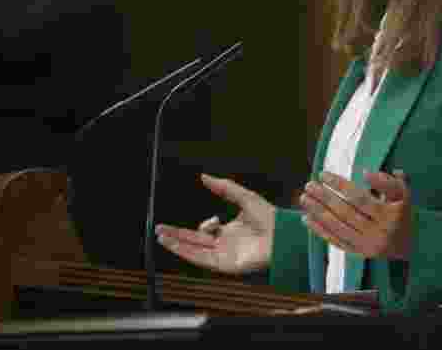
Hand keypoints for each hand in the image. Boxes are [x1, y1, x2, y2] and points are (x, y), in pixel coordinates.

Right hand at [156, 174, 274, 274]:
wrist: (282, 233)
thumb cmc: (269, 216)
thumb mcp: (243, 196)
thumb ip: (223, 187)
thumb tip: (204, 176)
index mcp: (229, 232)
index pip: (206, 232)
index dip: (203, 226)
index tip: (212, 221)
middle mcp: (224, 245)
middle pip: (194, 241)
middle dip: (176, 236)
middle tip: (159, 230)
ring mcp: (224, 255)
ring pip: (194, 251)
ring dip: (176, 244)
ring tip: (160, 237)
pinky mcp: (225, 264)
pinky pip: (201, 259)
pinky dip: (186, 253)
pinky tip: (175, 245)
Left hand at [299, 170, 412, 260]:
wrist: (413, 246)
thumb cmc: (403, 212)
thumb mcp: (403, 193)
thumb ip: (387, 181)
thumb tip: (365, 172)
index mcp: (390, 215)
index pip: (360, 198)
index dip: (340, 185)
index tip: (323, 174)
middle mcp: (378, 233)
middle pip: (345, 212)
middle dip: (324, 197)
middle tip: (309, 185)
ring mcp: (367, 245)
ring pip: (338, 227)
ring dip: (318, 213)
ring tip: (304, 198)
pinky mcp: (359, 254)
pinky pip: (336, 241)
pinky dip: (320, 230)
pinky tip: (307, 218)